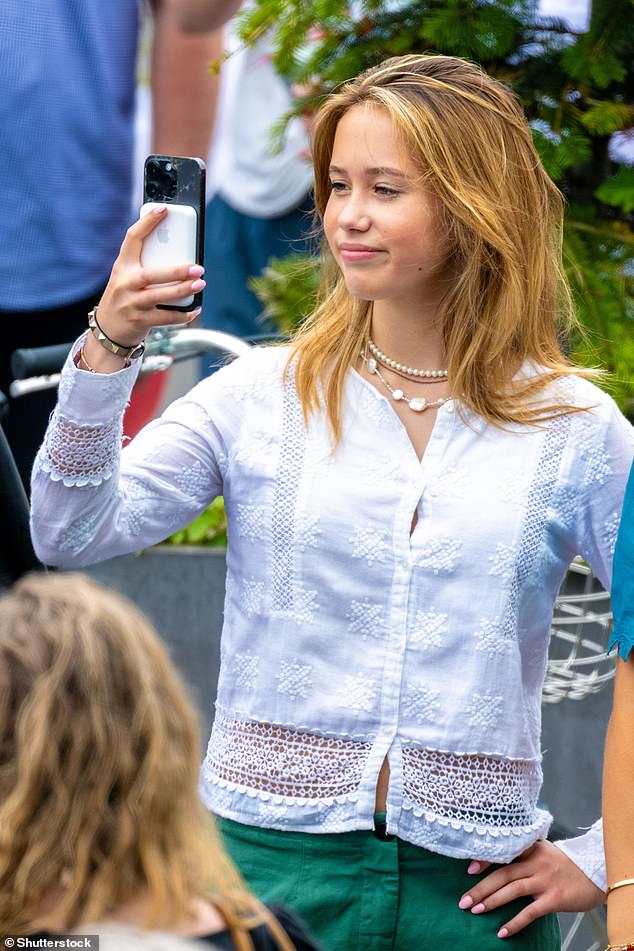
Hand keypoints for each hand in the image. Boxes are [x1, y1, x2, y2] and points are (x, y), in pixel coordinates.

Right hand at [96, 205, 204, 346]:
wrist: (108, 329)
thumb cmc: (124, 297)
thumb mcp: (127, 277)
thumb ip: (146, 265)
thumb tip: (180, 254)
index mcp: (122, 266)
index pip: (132, 239)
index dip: (147, 222)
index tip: (163, 209)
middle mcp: (125, 283)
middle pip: (150, 274)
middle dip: (176, 271)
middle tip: (197, 267)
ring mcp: (131, 304)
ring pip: (158, 296)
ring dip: (181, 291)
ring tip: (199, 284)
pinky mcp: (139, 321)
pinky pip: (164, 318)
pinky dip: (182, 315)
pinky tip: (195, 309)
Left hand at [458, 840, 604, 937]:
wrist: (595, 872)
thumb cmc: (565, 863)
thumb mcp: (544, 850)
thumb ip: (523, 852)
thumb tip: (496, 861)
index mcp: (531, 847)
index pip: (503, 851)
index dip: (485, 860)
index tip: (468, 869)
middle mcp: (536, 861)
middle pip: (503, 873)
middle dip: (481, 887)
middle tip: (464, 900)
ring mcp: (545, 879)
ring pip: (512, 889)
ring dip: (492, 901)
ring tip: (475, 910)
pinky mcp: (554, 898)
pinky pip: (530, 911)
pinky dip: (515, 922)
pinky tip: (502, 932)